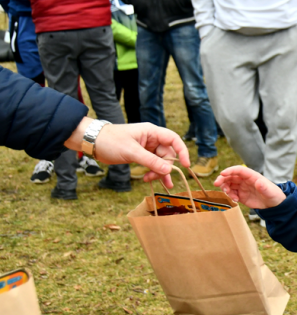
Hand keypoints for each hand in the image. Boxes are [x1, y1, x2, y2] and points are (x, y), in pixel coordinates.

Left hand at [64, 118, 189, 188]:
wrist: (92, 142)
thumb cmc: (110, 141)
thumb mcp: (131, 152)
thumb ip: (150, 161)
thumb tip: (169, 170)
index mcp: (152, 132)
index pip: (174, 140)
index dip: (182, 152)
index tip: (186, 165)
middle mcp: (152, 139)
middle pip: (168, 154)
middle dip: (165, 168)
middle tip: (159, 179)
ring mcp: (147, 148)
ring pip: (160, 161)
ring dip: (159, 172)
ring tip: (155, 182)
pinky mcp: (141, 155)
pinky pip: (152, 165)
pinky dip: (152, 172)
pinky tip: (148, 179)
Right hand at [213, 166, 285, 208]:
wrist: (274, 204)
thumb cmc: (274, 195)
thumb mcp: (270, 192)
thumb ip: (264, 187)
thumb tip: (259, 182)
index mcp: (252, 176)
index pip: (239, 170)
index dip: (230, 170)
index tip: (222, 174)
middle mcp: (246, 180)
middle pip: (231, 176)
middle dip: (222, 179)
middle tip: (216, 184)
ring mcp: (242, 187)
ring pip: (229, 184)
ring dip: (225, 187)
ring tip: (228, 194)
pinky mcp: (241, 195)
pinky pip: (231, 193)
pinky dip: (230, 196)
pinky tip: (235, 200)